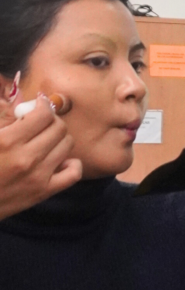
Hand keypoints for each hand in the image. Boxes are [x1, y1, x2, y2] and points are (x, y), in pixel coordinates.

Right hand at [0, 91, 81, 219]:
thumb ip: (3, 117)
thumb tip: (19, 98)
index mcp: (7, 141)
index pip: (43, 115)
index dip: (43, 106)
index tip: (38, 105)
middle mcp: (26, 158)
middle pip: (59, 128)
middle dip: (51, 121)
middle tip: (40, 123)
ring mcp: (38, 177)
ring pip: (67, 145)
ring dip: (59, 139)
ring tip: (46, 140)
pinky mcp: (44, 192)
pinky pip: (74, 173)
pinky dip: (71, 164)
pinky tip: (59, 161)